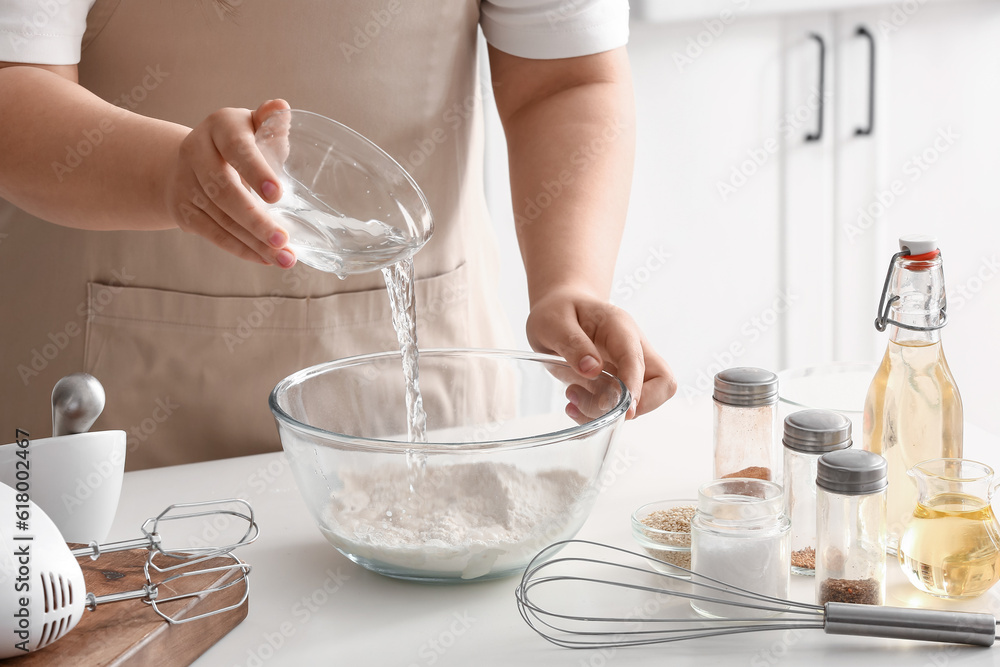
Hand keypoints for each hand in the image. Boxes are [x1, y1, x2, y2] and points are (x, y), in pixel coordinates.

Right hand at [163, 98, 295, 266]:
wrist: (189, 163)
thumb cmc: (239, 144)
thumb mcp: (255, 128)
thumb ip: (270, 123)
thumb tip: (281, 107)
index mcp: (220, 126)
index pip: (237, 149)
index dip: (256, 172)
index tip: (278, 195)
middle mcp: (196, 151)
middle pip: (224, 190)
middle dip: (255, 219)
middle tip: (283, 239)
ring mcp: (186, 183)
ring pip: (220, 218)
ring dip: (254, 242)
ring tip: (285, 258)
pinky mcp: (184, 210)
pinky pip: (213, 234)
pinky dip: (241, 249)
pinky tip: (265, 259)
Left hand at [525, 287, 676, 420]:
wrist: (559, 310)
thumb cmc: (558, 311)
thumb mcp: (554, 322)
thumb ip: (572, 343)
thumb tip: (592, 370)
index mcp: (619, 328)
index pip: (638, 360)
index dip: (634, 387)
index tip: (624, 410)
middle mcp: (632, 349)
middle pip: (662, 383)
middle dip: (636, 406)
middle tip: (597, 405)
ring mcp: (628, 368)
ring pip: (640, 402)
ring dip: (606, 412)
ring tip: (571, 395)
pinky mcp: (617, 384)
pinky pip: (619, 410)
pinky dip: (597, 417)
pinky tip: (573, 406)